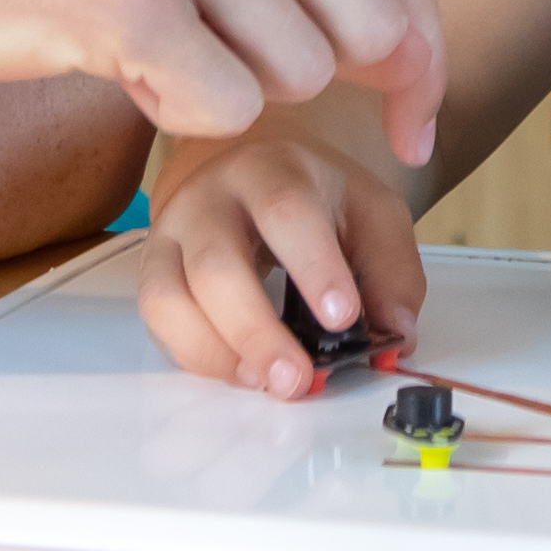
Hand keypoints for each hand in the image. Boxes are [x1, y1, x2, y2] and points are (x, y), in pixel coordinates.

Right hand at [0, 0, 446, 169]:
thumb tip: (405, 22)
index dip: (423, 57)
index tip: (419, 118)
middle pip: (372, 32)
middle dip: (338, 93)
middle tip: (259, 97)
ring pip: (295, 79)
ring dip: (224, 91)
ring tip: (142, 44)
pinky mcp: (127, 0)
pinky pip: (218, 111)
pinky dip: (171, 114)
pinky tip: (111, 65)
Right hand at [124, 123, 426, 395]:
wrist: (242, 168)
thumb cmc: (310, 196)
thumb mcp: (370, 211)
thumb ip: (392, 269)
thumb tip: (397, 332)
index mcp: (273, 171)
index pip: (287, 211)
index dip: (314, 267)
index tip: (343, 317)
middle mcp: (210, 199)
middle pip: (216, 264)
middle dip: (255, 330)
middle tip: (295, 379)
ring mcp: (171, 235)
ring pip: (168, 297)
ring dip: (215, 352)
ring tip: (262, 382)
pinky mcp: (152, 272)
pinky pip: (157, 321)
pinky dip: (194, 356)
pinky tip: (237, 372)